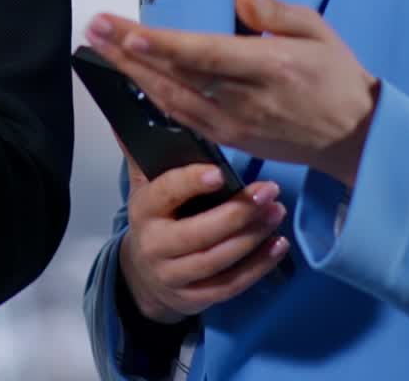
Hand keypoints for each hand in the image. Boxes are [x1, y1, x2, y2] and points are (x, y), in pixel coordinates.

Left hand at [87, 0, 379, 185]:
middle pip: (177, 75)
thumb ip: (275, 10)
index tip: (127, 32)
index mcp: (270, 67)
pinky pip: (180, 116)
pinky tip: (127, 75)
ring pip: (170, 98)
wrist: (356, 139)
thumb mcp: (318, 31)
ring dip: (130, 71)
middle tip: (92, 27)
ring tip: (98, 45)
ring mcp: (233, 124)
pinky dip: (150, 95)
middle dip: (128, 51)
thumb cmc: (335, 75)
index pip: (207, 56)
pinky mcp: (227, 138)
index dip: (164, 47)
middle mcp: (245, 100)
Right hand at [118, 152, 289, 322]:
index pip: (165, 193)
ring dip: (253, 237)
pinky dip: (258, 266)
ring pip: (218, 260)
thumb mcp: (143, 185)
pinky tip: (278, 246)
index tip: (219, 173)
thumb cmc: (154, 219)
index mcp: (144, 210)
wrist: (144, 276)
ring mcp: (176, 275)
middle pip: (199, 233)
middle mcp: (156, 245)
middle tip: (268, 191)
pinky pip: (232, 285)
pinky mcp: (197, 298)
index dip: (190, 183)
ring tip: (277, 212)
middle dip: (237, 213)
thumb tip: (131, 110)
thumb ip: (141, 152)